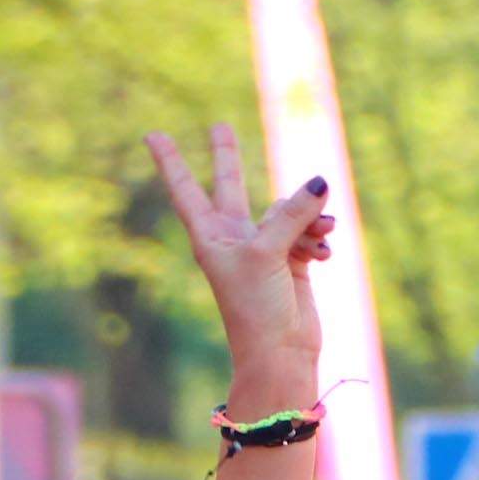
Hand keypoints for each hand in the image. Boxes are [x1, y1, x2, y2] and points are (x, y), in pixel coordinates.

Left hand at [144, 124, 332, 398]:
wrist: (281, 353)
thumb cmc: (257, 308)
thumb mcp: (269, 252)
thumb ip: (291, 213)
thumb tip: (319, 184)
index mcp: (211, 236)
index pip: (186, 189)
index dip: (171, 161)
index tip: (152, 135)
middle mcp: (234, 238)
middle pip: (231, 186)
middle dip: (228, 157)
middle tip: (219, 126)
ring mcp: (263, 249)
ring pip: (288, 211)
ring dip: (309, 219)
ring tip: (322, 234)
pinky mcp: (291, 262)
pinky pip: (308, 232)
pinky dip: (318, 238)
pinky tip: (325, 254)